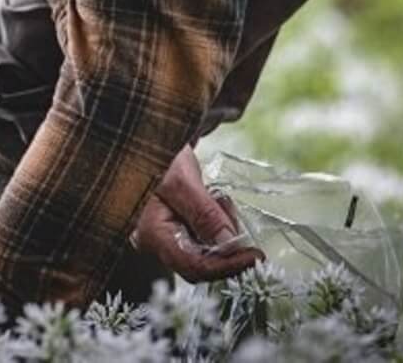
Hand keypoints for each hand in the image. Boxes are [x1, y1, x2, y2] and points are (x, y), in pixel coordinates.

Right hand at [130, 145, 263, 282]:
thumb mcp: (182, 179)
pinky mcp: (173, 226)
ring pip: (203, 250)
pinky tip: (214, 201)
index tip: (255, 255)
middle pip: (201, 262)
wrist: (147, 135)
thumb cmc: (157, 152)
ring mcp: (164, 235)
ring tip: (221, 200)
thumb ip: (204, 214)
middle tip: (235, 216)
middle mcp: (155, 241)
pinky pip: (200, 237)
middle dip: (226, 245)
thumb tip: (229, 244)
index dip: (228, 265)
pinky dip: (215, 224)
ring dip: (222, 232)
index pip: (195, 266)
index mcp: (152, 233)